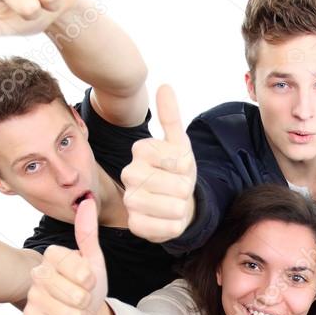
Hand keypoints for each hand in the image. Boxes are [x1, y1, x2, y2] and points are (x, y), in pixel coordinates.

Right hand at [23, 196, 110, 314]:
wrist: (82, 313)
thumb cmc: (88, 285)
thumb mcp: (94, 259)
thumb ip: (88, 233)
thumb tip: (88, 200)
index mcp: (52, 255)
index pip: (78, 269)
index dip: (89, 279)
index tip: (89, 280)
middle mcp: (37, 273)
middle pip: (74, 294)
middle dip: (85, 300)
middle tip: (82, 297)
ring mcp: (31, 296)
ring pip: (68, 314)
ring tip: (75, 310)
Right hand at [121, 85, 196, 241]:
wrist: (174, 201)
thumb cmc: (176, 171)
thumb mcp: (179, 144)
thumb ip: (171, 117)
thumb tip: (164, 86)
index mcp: (141, 150)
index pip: (177, 161)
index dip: (186, 168)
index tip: (179, 168)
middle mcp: (130, 174)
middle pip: (177, 186)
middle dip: (185, 189)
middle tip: (177, 188)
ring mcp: (130, 200)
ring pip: (173, 207)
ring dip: (182, 207)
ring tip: (174, 202)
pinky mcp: (135, 225)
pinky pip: (167, 228)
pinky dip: (175, 225)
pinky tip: (168, 218)